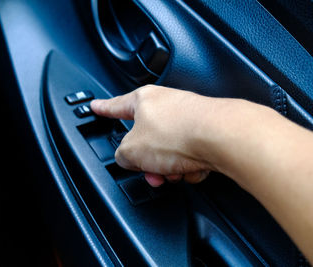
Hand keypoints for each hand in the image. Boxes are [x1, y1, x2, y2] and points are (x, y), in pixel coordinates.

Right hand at [91, 85, 215, 186]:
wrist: (222, 137)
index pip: (116, 105)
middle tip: (150, 173)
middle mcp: (167, 105)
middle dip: (148, 162)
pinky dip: (188, 167)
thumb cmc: (179, 133)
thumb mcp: (132, 151)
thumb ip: (123, 156)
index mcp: (144, 100)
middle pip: (148, 139)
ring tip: (174, 174)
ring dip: (168, 168)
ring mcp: (188, 118)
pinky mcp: (207, 132)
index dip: (104, 108)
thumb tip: (128, 159)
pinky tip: (192, 169)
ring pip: (169, 151)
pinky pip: (188, 156)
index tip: (96, 106)